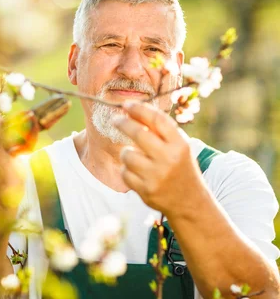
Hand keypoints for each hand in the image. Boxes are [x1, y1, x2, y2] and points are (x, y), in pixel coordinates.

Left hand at [112, 101, 207, 216]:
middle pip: (138, 133)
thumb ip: (160, 131)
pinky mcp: (146, 190)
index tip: (127, 104)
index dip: (139, 109)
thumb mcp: (178, 147)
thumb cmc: (180, 167)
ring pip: (127, 154)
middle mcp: (169, 159)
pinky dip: (127, 171)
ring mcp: (157, 176)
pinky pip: (125, 173)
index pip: (157, 120)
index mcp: (180, 145)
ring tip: (136, 157)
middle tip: (116, 119)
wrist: (190, 202)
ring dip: (127, 153)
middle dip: (123, 123)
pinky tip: (138, 173)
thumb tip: (132, 110)